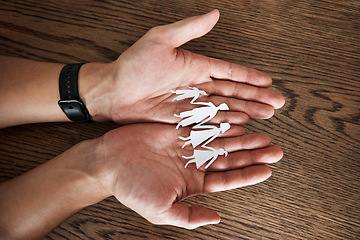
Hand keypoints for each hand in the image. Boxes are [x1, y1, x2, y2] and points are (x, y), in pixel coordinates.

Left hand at [82, 10, 284, 123]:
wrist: (113, 92)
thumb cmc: (134, 64)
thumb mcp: (161, 40)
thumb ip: (190, 28)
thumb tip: (214, 14)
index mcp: (195, 66)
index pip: (230, 71)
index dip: (250, 76)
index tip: (269, 81)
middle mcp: (197, 86)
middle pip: (233, 92)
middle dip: (256, 97)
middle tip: (277, 103)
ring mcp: (191, 104)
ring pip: (225, 108)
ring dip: (247, 111)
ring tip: (266, 115)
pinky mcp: (182, 119)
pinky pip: (209, 122)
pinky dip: (226, 124)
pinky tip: (241, 126)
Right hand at [100, 123, 282, 228]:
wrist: (109, 162)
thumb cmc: (132, 188)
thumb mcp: (161, 210)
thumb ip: (190, 216)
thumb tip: (217, 218)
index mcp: (193, 183)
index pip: (227, 179)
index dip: (248, 175)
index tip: (267, 169)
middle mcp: (193, 163)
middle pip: (229, 158)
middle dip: (252, 154)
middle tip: (274, 148)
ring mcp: (186, 145)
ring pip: (221, 140)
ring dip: (242, 138)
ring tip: (262, 134)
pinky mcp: (178, 129)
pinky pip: (204, 124)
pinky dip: (221, 123)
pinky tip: (238, 121)